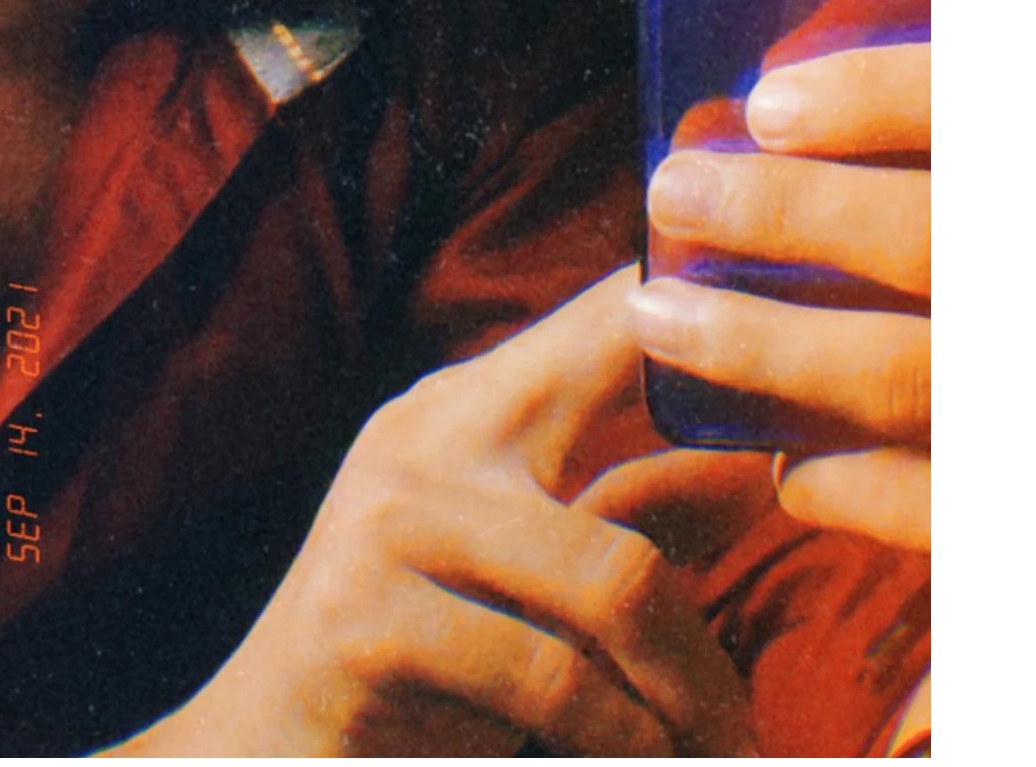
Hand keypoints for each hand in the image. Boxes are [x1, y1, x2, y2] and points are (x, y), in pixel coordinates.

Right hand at [107, 269, 758, 756]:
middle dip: (712, 600)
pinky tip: (632, 760)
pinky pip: (549, 680)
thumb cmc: (409, 662)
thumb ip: (625, 513)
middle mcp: (426, 438)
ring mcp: (389, 521)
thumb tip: (753, 472)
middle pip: (628, 473)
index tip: (785, 356)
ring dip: (682, 701)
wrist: (251, 753)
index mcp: (463, 406)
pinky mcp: (367, 620)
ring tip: (713, 754)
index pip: (601, 320)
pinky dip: (617, 741)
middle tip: (749, 712)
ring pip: (609, 589)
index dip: (699, 313)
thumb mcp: (519, 572)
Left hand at [631, 42, 929, 551]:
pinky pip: (948, 510)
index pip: (985, 103)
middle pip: (933, 236)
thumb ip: (964, 130)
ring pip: (914, 373)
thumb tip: (809, 91)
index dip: (881, 94)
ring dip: (773, 346)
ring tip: (660, 318)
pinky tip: (786, 472)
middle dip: (791, 214)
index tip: (763, 101)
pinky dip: (853, 485)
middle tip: (671, 191)